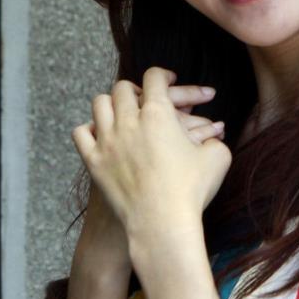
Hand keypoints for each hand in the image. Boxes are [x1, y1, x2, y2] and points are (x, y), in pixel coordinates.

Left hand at [71, 67, 231, 246]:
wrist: (162, 224)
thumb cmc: (192, 191)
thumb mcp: (217, 158)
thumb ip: (214, 139)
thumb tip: (214, 135)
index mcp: (159, 113)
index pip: (154, 78)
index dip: (163, 75)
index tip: (168, 80)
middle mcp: (128, 121)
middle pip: (123, 88)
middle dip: (137, 89)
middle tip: (145, 97)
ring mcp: (107, 140)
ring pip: (99, 104)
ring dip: (112, 103)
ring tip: (122, 111)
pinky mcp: (94, 162)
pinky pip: (81, 133)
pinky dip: (89, 129)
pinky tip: (101, 134)